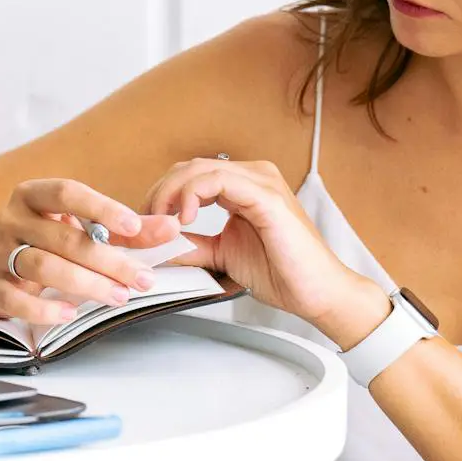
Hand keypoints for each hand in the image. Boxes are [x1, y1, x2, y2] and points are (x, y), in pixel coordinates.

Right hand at [0, 178, 185, 324]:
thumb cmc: (46, 242)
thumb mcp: (81, 227)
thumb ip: (126, 229)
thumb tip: (171, 228)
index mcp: (33, 195)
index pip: (67, 192)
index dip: (101, 207)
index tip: (134, 227)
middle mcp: (13, 219)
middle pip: (64, 238)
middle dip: (108, 260)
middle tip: (141, 278)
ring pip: (43, 266)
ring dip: (85, 283)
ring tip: (118, 296)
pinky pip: (16, 299)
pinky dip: (44, 308)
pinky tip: (70, 313)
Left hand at [142, 156, 367, 327]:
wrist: (316, 293)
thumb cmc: (281, 272)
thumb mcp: (222, 255)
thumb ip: (192, 245)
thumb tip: (157, 244)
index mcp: (243, 186)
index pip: (190, 174)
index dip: (161, 194)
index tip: (145, 222)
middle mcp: (253, 176)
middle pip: (189, 167)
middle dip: (159, 193)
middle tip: (145, 223)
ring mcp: (261, 182)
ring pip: (198, 169)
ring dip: (170, 193)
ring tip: (161, 222)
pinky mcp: (267, 196)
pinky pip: (219, 180)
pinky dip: (192, 195)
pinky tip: (185, 218)